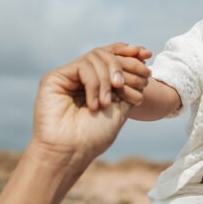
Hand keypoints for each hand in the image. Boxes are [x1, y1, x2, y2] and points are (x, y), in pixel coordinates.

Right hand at [31, 44, 150, 163]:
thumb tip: (141, 59)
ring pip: (95, 57)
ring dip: (108, 78)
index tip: (148, 54)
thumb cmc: (95, 135)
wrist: (72, 151)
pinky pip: (82, 66)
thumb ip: (127, 83)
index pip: (113, 57)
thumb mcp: (121, 106)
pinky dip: (94, 83)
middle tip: (130, 83)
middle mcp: (82, 77)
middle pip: (106, 53)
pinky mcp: (54, 77)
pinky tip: (95, 104)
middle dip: (123, 64)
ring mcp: (68, 76)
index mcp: (97, 83)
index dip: (129, 52)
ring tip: (108, 102)